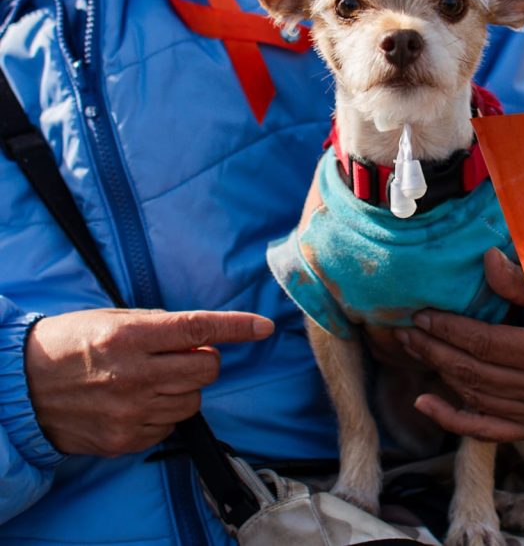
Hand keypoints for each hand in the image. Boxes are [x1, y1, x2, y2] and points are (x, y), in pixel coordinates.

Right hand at [24, 307, 273, 456]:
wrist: (20, 388)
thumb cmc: (70, 344)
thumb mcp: (112, 319)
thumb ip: (161, 327)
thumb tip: (204, 338)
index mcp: (129, 336)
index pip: (197, 328)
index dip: (236, 327)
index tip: (263, 328)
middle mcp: (133, 375)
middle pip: (207, 368)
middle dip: (205, 359)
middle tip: (182, 355)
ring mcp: (129, 412)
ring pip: (194, 399)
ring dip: (185, 387)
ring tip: (153, 379)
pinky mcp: (124, 440)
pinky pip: (171, 426)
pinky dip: (164, 413)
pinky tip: (137, 402)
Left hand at [395, 248, 523, 441]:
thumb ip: (522, 281)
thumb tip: (487, 258)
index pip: (483, 342)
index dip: (448, 329)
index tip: (422, 315)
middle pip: (472, 370)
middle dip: (433, 349)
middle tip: (406, 332)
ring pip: (474, 395)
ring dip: (440, 373)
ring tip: (415, 351)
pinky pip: (485, 430)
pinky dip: (451, 420)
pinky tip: (424, 402)